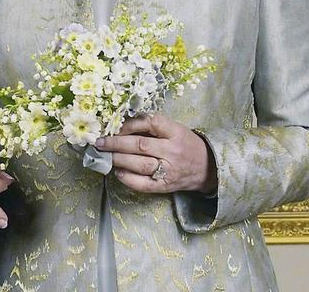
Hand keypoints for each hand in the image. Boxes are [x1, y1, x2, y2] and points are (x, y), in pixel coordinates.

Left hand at [94, 114, 216, 194]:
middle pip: (140, 145)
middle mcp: (172, 151)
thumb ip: (152, 126)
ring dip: (119, 159)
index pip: (151, 123)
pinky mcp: (166, 186)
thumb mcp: (175, 129)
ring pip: (140, 164)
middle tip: (99, 142)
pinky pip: (145, 184)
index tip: (115, 124)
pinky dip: (129, 179)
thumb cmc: (185, 144)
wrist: (208, 168)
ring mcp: (169, 170)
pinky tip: (118, 173)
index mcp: (175, 132)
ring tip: (105, 155)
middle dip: (116, 143)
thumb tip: (121, 124)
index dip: (130, 123)